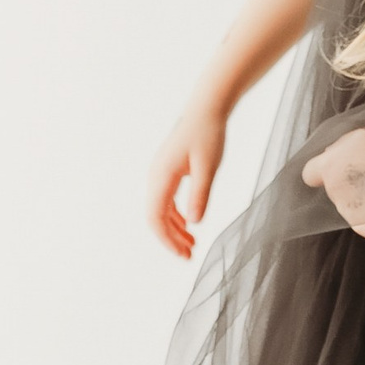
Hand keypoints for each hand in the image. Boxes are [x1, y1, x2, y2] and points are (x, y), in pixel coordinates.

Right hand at [147, 104, 227, 258]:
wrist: (206, 108)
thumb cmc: (209, 134)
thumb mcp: (208, 167)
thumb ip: (200, 194)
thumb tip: (193, 222)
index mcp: (162, 177)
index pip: (156, 217)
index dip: (167, 240)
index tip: (184, 254)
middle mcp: (155, 176)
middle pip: (156, 217)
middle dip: (171, 238)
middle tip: (190, 255)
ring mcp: (160, 173)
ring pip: (161, 209)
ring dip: (174, 228)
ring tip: (192, 244)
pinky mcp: (168, 170)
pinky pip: (166, 199)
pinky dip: (176, 215)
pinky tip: (190, 223)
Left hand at [301, 125, 364, 238]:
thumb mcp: (360, 136)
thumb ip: (339, 150)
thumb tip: (331, 157)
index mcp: (329, 166)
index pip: (310, 175)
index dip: (321, 175)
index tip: (331, 175)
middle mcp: (334, 191)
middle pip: (334, 192)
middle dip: (347, 187)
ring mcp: (348, 212)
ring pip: (349, 208)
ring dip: (361, 203)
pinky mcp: (364, 228)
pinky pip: (364, 223)